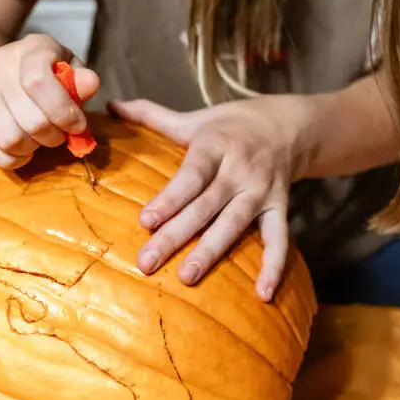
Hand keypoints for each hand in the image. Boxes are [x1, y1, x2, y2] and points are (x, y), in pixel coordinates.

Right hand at [0, 34, 98, 169]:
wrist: (3, 74)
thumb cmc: (48, 73)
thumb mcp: (70, 69)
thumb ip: (81, 80)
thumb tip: (90, 84)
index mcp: (30, 48)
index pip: (37, 81)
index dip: (62, 110)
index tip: (78, 125)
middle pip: (29, 118)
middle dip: (53, 135)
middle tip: (61, 134)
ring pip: (9, 138)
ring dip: (34, 148)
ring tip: (42, 140)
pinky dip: (16, 159)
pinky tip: (26, 150)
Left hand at [110, 95, 312, 301]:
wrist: (288, 125)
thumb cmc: (231, 125)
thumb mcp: (195, 118)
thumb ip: (152, 116)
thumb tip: (111, 105)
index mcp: (215, 145)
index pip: (191, 175)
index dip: (170, 198)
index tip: (146, 220)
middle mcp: (239, 169)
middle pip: (205, 205)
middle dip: (177, 234)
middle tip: (148, 262)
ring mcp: (261, 190)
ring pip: (234, 224)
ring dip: (211, 252)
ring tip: (187, 277)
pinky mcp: (280, 207)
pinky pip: (279, 238)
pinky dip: (274, 266)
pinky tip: (263, 294)